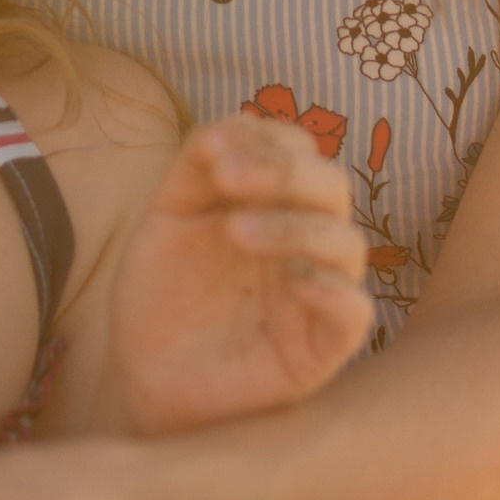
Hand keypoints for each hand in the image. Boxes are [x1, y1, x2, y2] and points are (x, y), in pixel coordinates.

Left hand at [102, 113, 371, 435]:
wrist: (145, 377)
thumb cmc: (165, 297)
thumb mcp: (168, 220)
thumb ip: (195, 169)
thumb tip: (231, 123)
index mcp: (276, 205)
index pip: (300, 152)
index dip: (266, 140)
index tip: (213, 148)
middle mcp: (306, 243)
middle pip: (332, 188)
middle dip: (283, 172)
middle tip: (227, 176)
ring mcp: (318, 294)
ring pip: (347, 244)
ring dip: (295, 226)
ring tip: (234, 230)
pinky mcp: (322, 348)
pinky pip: (354, 313)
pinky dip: (333, 291)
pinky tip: (295, 283)